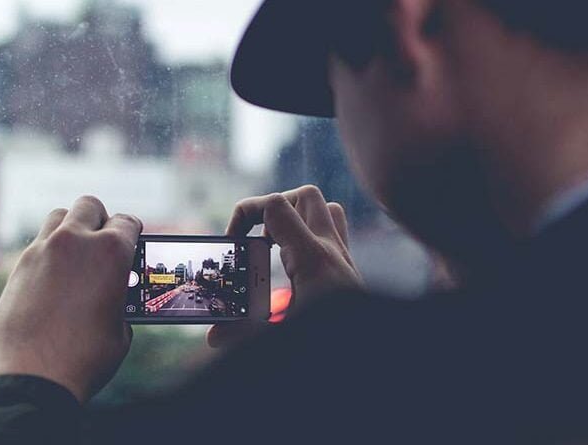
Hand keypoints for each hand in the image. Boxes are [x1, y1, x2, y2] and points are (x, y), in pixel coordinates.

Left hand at [0, 196, 141, 402]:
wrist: (34, 378)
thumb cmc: (85, 358)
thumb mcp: (120, 327)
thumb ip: (120, 298)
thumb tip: (113, 294)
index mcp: (111, 252)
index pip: (127, 222)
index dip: (133, 234)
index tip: (131, 243)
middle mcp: (76, 241)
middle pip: (90, 206)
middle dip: (101, 220)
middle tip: (104, 242)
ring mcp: (43, 250)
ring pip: (59, 217)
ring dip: (71, 228)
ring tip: (77, 253)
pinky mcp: (19, 266)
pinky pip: (38, 244)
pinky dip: (50, 252)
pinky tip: (55, 276)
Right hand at [207, 185, 361, 347]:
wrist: (373, 361)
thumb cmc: (334, 342)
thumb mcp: (283, 338)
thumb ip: (243, 335)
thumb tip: (214, 336)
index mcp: (313, 259)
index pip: (277, 206)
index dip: (246, 213)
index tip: (234, 242)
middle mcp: (332, 252)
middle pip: (306, 197)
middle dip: (274, 208)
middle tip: (256, 237)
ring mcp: (344, 261)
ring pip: (326, 211)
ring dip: (297, 218)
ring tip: (275, 245)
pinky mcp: (348, 274)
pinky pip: (333, 236)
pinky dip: (310, 239)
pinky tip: (294, 267)